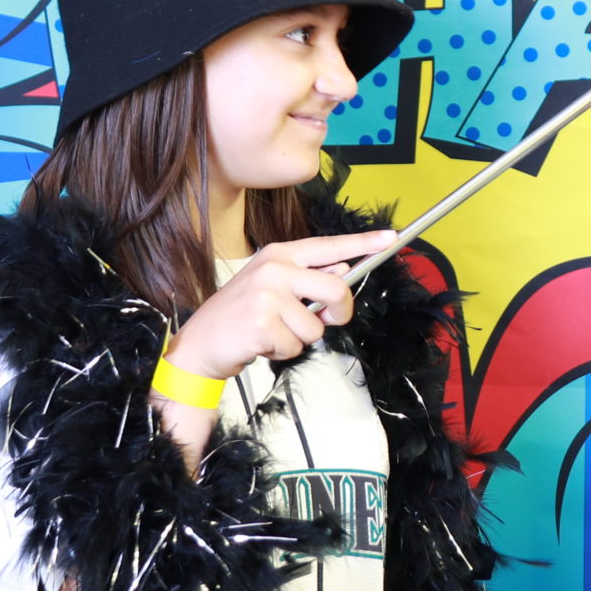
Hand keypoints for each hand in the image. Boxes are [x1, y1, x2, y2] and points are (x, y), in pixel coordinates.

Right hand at [163, 231, 398, 380]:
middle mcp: (274, 268)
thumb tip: (343, 269)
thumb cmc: (239, 316)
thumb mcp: (272, 287)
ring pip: (316, 327)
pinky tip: (262, 343)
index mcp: (279, 255)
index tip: (391, 238)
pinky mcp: (262, 323)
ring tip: (272, 331)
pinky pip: (296, 346)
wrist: (200, 343)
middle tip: (324, 320)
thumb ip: (307, 278)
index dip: (364, 242)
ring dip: (299, 339)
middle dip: (339, 312)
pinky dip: (283, 352)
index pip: (329, 246)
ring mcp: (267, 294)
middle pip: (336, 288)